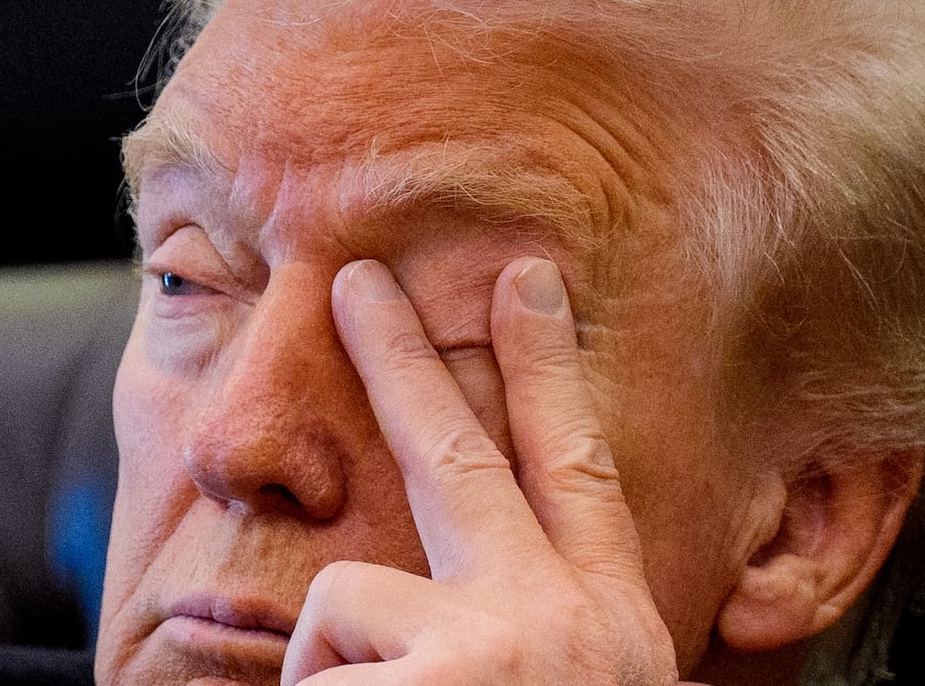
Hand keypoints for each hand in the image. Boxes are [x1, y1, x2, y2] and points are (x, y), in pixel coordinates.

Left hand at [280, 257, 702, 684]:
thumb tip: (458, 615)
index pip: (580, 470)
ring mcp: (500, 647)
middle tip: (356, 279)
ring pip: (345, 592)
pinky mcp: (437, 684)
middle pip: (458, 454)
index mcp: (617, 627)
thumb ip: (541, 640)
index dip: (547, 371)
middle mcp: (567, 619)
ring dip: (334, 668)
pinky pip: (308, 676)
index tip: (526, 280)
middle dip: (401, 357)